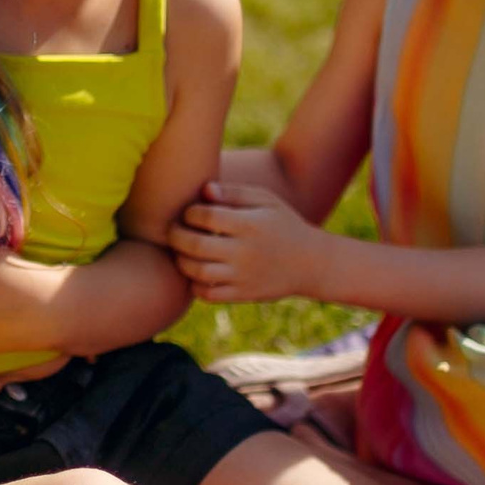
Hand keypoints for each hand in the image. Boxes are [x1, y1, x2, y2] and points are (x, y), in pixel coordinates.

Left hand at [169, 182, 321, 303]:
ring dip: (181, 261)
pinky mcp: (243, 294)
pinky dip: (194, 285)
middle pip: (195, 245)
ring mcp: (243, 276)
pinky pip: (208, 294)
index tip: (190, 213)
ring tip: (182, 252)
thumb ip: (234, 193)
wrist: (312, 263)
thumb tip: (204, 190)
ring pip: (197, 272)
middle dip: (175, 236)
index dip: (189, 212)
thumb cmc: (283, 224)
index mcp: (250, 224)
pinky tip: (197, 273)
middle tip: (173, 231)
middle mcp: (245, 252)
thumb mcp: (266, 201)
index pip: (205, 216)